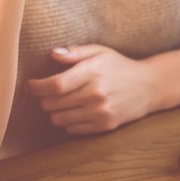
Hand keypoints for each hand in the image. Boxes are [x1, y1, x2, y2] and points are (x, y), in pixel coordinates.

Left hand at [26, 45, 161, 133]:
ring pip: (58, 119)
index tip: (30, 85)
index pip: (55, 85)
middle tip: (48, 92)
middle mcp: (96, 94)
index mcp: (92, 72)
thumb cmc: (119, 66)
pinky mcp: (104, 126)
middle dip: (44, 99)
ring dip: (54, 111)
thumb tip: (53, 54)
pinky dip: (68, 121)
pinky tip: (75, 111)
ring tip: (61, 102)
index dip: (36, 88)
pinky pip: (72, 129)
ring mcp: (100, 112)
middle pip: (53, 103)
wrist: (148, 87)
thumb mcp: (100, 51)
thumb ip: (75, 52)